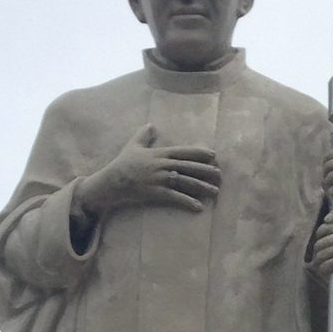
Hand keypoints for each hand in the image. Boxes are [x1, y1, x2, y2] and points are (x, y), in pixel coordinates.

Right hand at [77, 124, 220, 215]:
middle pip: (190, 167)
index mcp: (160, 153)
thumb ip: (143, 135)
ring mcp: (160, 179)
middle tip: (220, 175)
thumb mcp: (133, 146)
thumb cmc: (122, 164)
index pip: (184, 152)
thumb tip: (150, 125)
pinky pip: (175, 197)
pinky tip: (199, 207)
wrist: (111, 181)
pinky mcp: (156, 193)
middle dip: (206, 171)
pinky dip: (187, 201)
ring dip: (202, 187)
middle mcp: (163, 165)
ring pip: (186, 182)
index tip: (213, 155)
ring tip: (215, 192)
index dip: (199, 153)